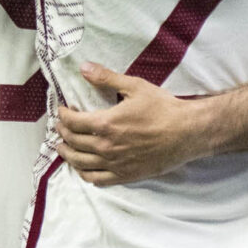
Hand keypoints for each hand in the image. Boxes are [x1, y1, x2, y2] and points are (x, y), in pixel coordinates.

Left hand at [55, 62, 213, 186]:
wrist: (187, 132)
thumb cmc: (163, 108)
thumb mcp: (135, 87)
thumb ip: (107, 78)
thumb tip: (84, 68)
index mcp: (106, 124)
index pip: (73, 122)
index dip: (63, 116)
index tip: (62, 111)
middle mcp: (106, 147)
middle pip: (73, 142)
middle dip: (62, 133)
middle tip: (60, 127)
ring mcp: (115, 164)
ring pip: (81, 163)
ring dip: (68, 155)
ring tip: (63, 148)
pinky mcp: (125, 175)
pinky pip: (97, 180)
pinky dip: (85, 174)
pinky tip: (83, 168)